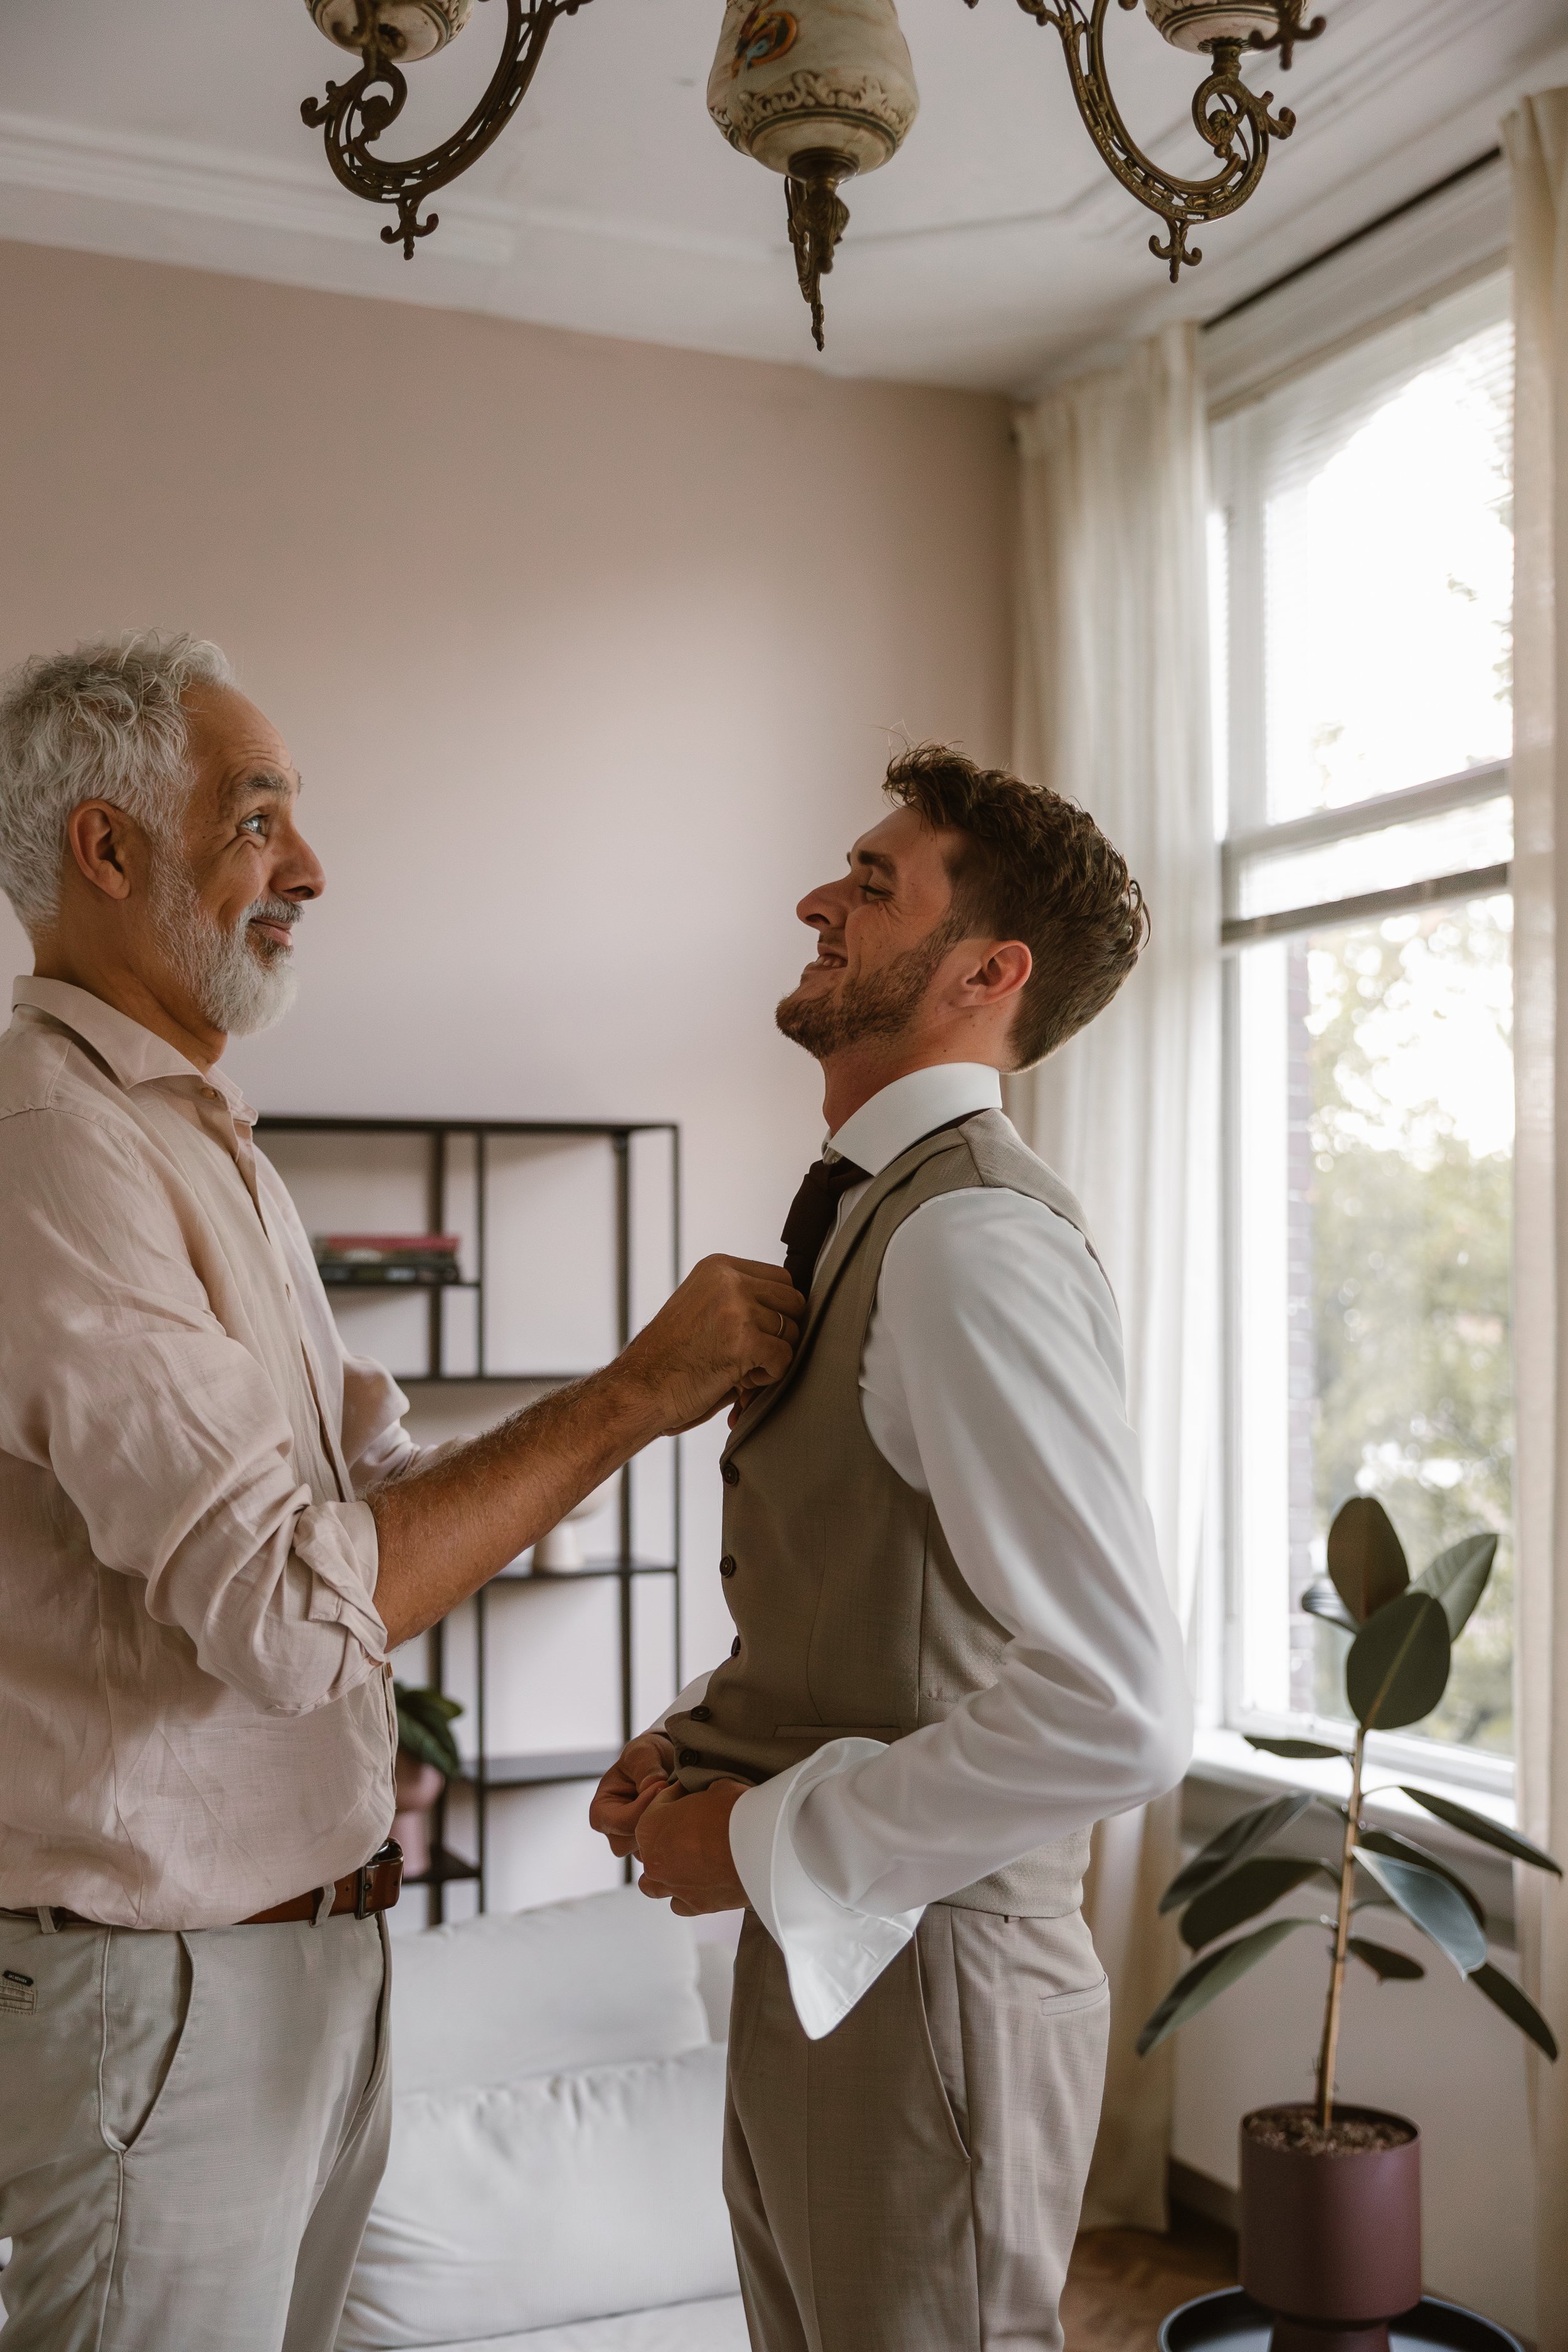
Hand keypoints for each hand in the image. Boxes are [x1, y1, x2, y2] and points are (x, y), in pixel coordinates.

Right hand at [589, 1733, 675, 1857]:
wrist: (663, 1761)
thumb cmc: (645, 1756)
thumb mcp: (642, 1752)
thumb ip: (645, 1767)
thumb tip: (651, 1786)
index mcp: (601, 1811)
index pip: (619, 1823)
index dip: (642, 1807)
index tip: (662, 1785)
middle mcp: (614, 1832)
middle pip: (631, 1843)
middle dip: (653, 1822)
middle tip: (671, 1798)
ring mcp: (633, 1841)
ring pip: (648, 1851)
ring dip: (665, 1830)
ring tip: (676, 1805)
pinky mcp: (652, 1845)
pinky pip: (663, 1852)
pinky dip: (673, 1836)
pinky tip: (681, 1816)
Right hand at [619, 1257, 802, 1434]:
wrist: (641, 1386)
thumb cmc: (671, 1355)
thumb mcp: (702, 1305)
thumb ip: (739, 1295)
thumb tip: (791, 1304)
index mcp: (718, 1267)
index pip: (780, 1278)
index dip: (777, 1311)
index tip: (757, 1332)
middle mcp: (728, 1280)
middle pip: (793, 1300)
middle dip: (782, 1331)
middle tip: (753, 1353)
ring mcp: (737, 1308)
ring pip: (792, 1331)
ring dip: (773, 1356)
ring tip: (741, 1368)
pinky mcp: (744, 1341)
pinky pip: (785, 1357)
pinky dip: (770, 1375)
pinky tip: (741, 1380)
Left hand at [634, 1778, 748, 1915]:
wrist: (761, 1847)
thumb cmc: (734, 1812)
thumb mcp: (715, 1786)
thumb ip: (702, 1793)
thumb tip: (708, 1795)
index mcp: (650, 1826)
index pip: (657, 1807)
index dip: (677, 1796)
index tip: (693, 1794)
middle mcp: (654, 1860)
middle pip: (653, 1847)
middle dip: (669, 1835)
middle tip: (695, 1826)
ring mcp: (673, 1886)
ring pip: (653, 1884)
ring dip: (665, 1872)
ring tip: (686, 1861)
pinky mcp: (696, 1905)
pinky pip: (679, 1903)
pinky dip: (686, 1893)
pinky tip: (701, 1880)